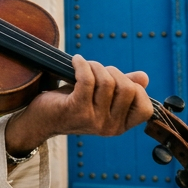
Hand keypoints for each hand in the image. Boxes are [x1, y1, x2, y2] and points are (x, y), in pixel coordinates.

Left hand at [4, 55, 152, 155]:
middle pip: (128, 89)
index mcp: (120, 126)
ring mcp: (94, 120)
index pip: (146, 108)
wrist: (41, 119)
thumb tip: (144, 78)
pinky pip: (87, 79)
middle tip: (97, 70)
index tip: (117, 80)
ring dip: (95, 66)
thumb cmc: (72, 104)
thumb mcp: (101, 97)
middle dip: (113, 72)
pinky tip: (75, 60)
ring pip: (107, 81)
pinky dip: (82, 65)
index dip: (135, 88)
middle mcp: (110, 127)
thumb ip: (123, 88)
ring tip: (84, 66)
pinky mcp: (76, 109)